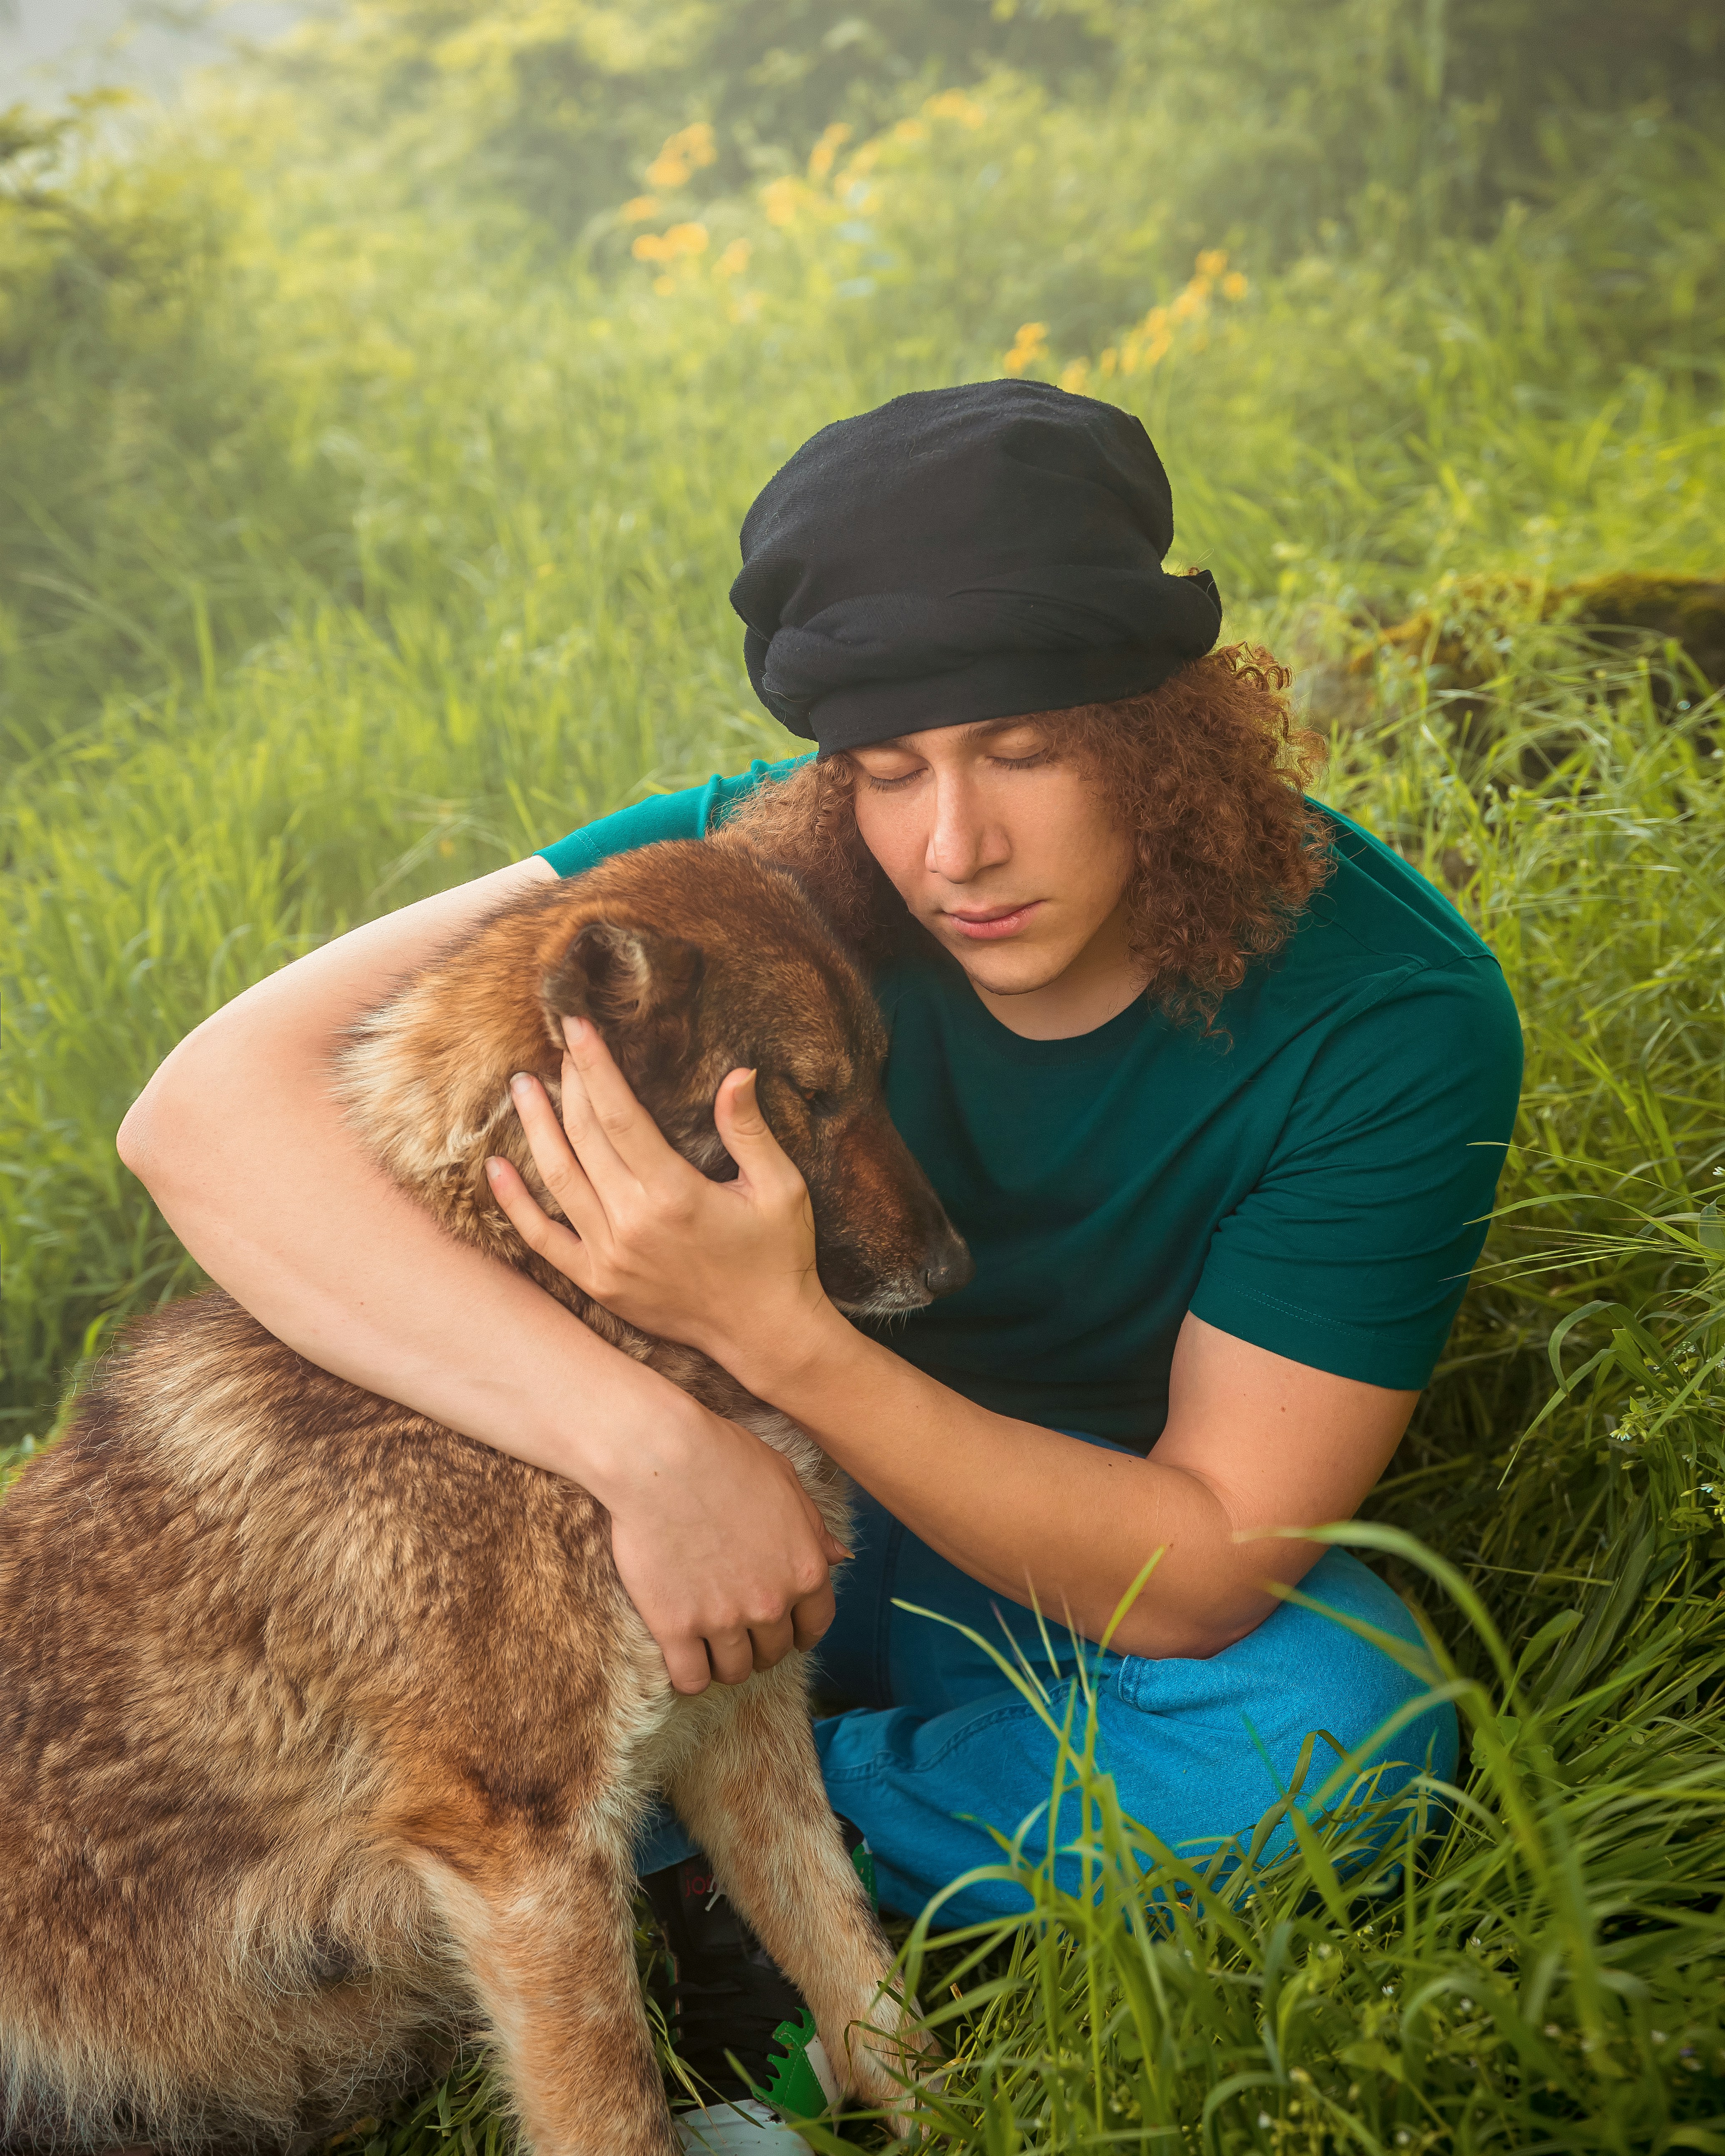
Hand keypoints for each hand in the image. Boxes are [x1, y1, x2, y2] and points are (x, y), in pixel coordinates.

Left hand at [486, 1015, 830, 1381]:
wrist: (764, 1334)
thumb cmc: (777, 1256)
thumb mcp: (781, 1188)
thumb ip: (750, 1130)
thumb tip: (737, 1073)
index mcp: (676, 1193)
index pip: (621, 1114)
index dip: (595, 1067)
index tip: (576, 1027)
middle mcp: (633, 1223)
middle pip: (585, 1138)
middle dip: (569, 1087)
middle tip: (559, 1049)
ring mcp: (609, 1256)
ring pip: (558, 1178)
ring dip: (536, 1128)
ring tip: (522, 1088)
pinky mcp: (597, 1282)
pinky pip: (543, 1238)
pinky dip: (514, 1204)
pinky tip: (497, 1167)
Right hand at [599, 1393, 849, 1694]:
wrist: (663, 1458)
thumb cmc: (724, 1458)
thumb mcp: (786, 1482)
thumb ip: (813, 1528)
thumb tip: (838, 1557)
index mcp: (804, 1569)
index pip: (815, 1624)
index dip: (802, 1632)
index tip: (788, 1633)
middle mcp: (771, 1602)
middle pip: (773, 1651)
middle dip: (761, 1645)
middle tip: (739, 1629)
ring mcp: (724, 1619)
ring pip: (734, 1670)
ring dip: (726, 1661)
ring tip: (710, 1644)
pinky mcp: (676, 1627)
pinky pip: (691, 1678)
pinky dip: (689, 1675)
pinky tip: (683, 1657)